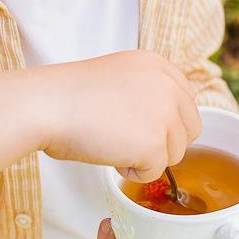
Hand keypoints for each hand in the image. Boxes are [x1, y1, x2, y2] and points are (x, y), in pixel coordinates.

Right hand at [38, 51, 200, 181]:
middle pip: (189, 129)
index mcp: (159, 66)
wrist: (49, 105)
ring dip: (147, 157)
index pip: (187, 101)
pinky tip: (110, 155)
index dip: (168, 121)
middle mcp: (168, 86)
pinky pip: (156, 172)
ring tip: (113, 144)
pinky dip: (133, 172)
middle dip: (164, 142)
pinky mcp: (155, 144)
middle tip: (131, 142)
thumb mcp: (119, 76)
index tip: (147, 128)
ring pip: (175, 153)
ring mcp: (164, 115)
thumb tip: (163, 122)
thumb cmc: (69, 95)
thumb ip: (146, 90)